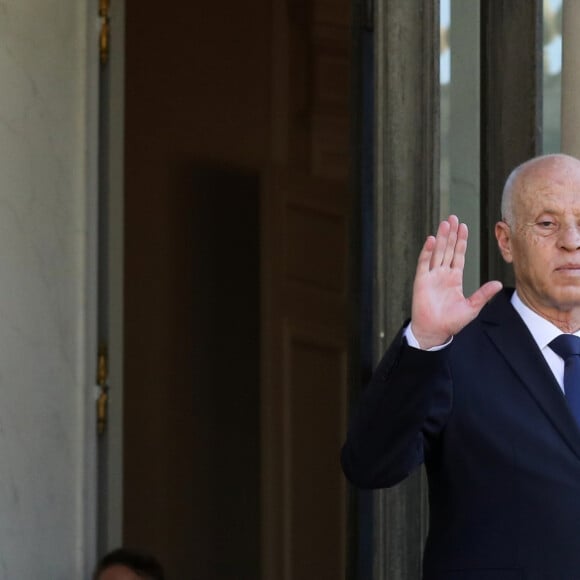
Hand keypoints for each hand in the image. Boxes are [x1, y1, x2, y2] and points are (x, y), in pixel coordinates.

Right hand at [410, 215, 502, 348]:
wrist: (435, 331)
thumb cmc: (452, 322)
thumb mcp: (472, 307)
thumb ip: (483, 294)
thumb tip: (499, 284)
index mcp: (454, 279)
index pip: (459, 255)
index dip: (461, 241)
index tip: (464, 227)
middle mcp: (442, 274)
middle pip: (448, 249)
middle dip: (451, 234)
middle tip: (453, 218)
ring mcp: (431, 276)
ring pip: (437, 252)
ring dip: (441, 238)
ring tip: (445, 223)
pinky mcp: (421, 281)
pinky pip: (424, 263)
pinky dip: (427, 251)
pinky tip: (432, 240)